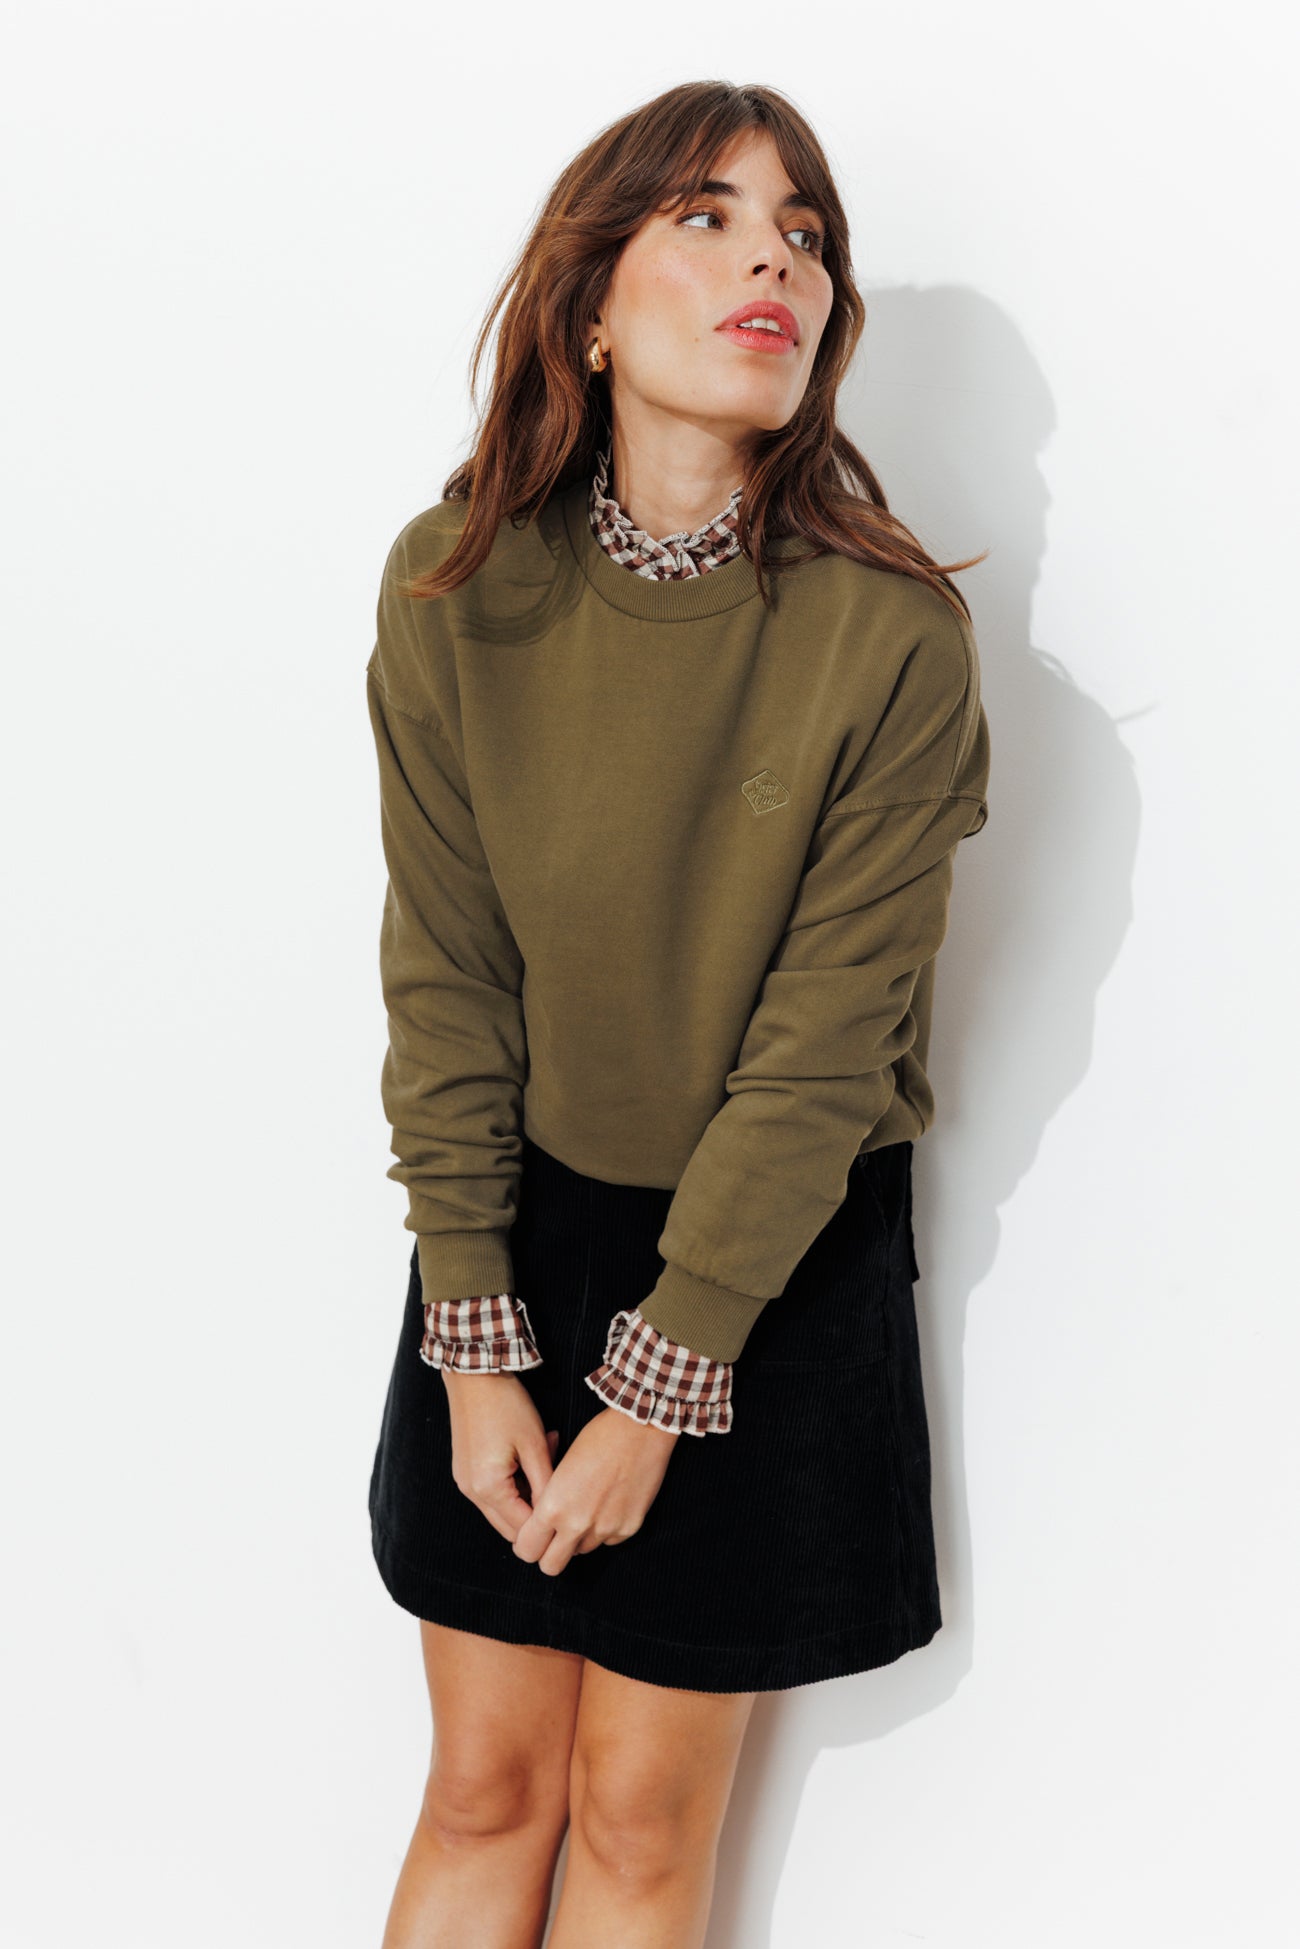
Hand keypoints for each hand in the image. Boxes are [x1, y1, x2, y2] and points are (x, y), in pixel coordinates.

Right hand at [441, 1369, 560, 1545]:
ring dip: (527, 1497)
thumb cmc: (506, 1405)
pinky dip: (514, 1485)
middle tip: (560, 1487)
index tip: (570, 1509)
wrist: (474, 1373)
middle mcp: (471, 1492)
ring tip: (546, 1461)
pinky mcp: (466, 1471)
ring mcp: (465, 1482)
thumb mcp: (534, 1445)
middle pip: (510, 1528)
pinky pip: (493, 1493)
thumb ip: (545, 1485)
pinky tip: (529, 1458)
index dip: (549, 1526)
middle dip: (537, 1514)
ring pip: (502, 1510)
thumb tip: (557, 1514)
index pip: (523, 1530)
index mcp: (488, 1488)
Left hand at [511, 1406, 680, 1576]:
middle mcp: (578, 1525)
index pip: (527, 1550)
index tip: (532, 1535)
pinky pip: (608, 1540)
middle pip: (550, 1566)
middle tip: (553, 1537)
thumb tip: (543, 1523)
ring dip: (579, 1537)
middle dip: (548, 1554)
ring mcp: (606, 1529)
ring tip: (588, 1505)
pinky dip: (605, 1529)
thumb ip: (550, 1501)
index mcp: (553, 1507)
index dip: (527, 1544)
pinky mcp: (629, 1528)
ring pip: (581, 1551)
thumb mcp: (561, 1467)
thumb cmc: (597, 1437)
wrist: (640, 1428)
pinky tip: (610, 1501)